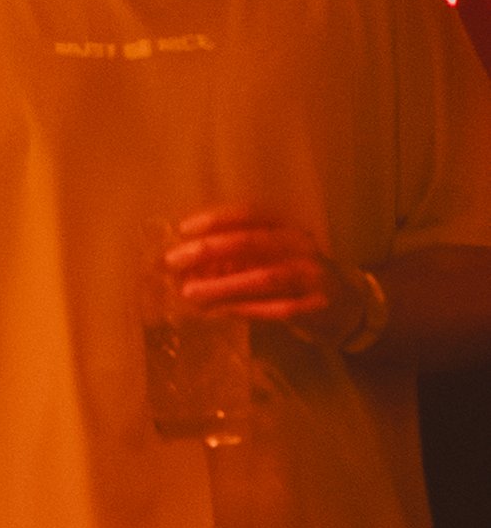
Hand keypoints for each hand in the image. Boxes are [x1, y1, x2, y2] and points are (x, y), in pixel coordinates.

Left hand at [164, 203, 366, 344]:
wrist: (353, 306)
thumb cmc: (300, 277)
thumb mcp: (274, 257)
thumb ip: (237, 257)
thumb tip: (189, 261)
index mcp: (287, 228)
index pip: (250, 215)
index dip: (216, 220)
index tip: (182, 229)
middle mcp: (301, 247)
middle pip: (252, 243)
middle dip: (210, 251)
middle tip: (174, 261)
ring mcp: (313, 277)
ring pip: (264, 278)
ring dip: (223, 285)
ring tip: (190, 292)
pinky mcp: (317, 308)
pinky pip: (278, 309)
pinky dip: (246, 310)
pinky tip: (220, 312)